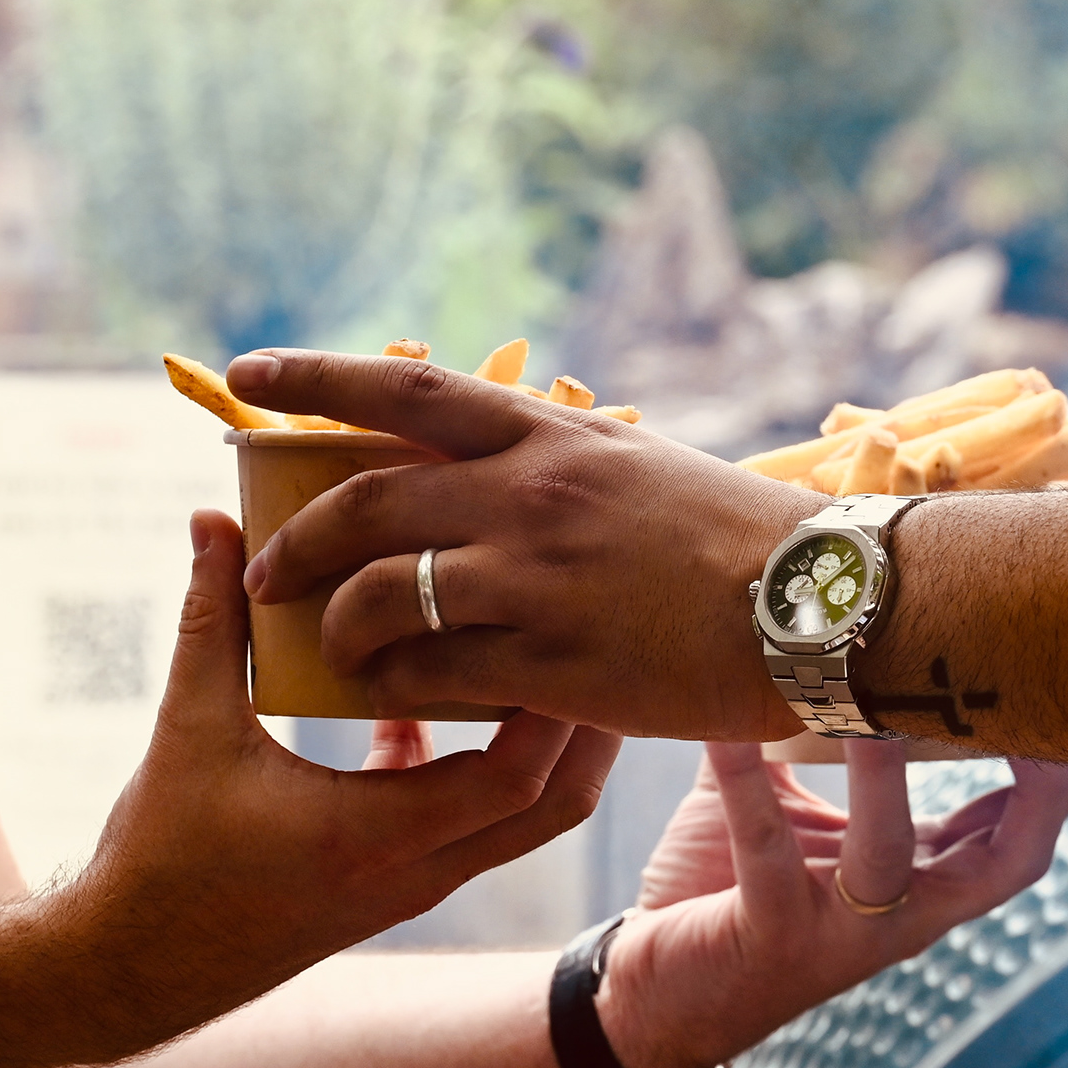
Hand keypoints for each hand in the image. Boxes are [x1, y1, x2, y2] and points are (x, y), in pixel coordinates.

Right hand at [62, 511, 620, 1044]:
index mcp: (378, 837)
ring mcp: (409, 884)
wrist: (130, 971)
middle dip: (588, 726)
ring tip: (551, 654)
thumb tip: (215, 519)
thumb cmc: (156, 861)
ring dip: (543, 745)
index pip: (514, 777)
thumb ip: (212, 622)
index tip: (567, 622)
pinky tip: (426, 703)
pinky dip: (473, 765)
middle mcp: (414, 871)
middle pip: (551, 806)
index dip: (554, 702)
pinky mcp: (391, 883)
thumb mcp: (187, 730)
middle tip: (603, 633)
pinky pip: (465, 823)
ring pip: (519, 820)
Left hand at [231, 349, 806, 738]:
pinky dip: (395, 682)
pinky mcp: (552, 663)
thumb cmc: (740, 537)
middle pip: (368, 500)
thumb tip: (495, 457)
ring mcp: (537, 579)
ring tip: (326, 644)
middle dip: (298, 536)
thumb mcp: (639, 467)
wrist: (820, 605)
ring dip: (338, 622)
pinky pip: (434, 671)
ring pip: (384, 592)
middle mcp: (530, 495)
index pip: (404, 389)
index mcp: (550, 437)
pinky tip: (387, 694)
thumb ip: (557, 461)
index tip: (248, 372)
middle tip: (267, 567)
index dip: (314, 377)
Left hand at [594, 739, 1067, 1067]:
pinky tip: (722, 727)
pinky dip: (742, 781)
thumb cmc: (723, 892)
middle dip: (1038, 788)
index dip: (1063, 777)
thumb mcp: (788, 816)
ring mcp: (842, 936)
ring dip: (884, 777)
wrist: (650, 1000)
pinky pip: (761, 851)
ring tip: (870, 705)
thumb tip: (815, 631)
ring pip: (889, 856)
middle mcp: (902, 916)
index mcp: (922, 885)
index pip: (1018, 833)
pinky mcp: (770, 939)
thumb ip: (809, 740)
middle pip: (1009, 862)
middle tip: (1033, 702)